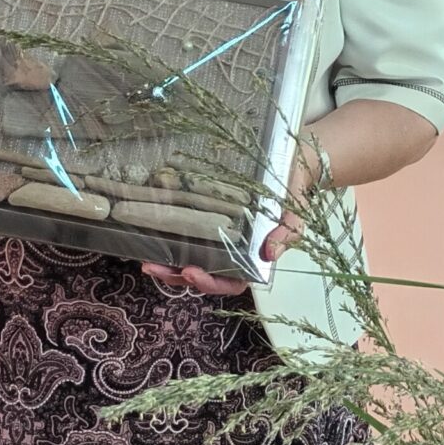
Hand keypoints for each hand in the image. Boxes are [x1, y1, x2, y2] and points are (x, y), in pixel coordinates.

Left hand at [142, 139, 322, 296]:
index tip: (191, 272)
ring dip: (168, 267)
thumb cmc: (293, 188)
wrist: (293, 161)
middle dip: (177, 277)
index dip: (211, 284)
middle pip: (204, 277)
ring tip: (148, 262)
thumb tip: (270, 254)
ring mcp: (219, 238)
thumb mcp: (295, 210)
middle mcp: (234, 252)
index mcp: (254, 257)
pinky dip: (170, 241)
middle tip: (155, 268)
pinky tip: (153, 238)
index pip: (232, 283)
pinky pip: (187, 237)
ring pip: (191, 262)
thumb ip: (288, 233)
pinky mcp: (207, 219)